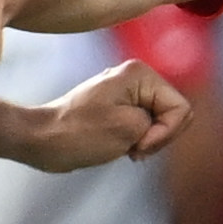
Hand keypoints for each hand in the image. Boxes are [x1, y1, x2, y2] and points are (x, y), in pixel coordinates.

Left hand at [19, 61, 190, 172]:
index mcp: (140, 74)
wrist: (42, 139)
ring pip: (160, 123)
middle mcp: (136, 78)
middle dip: (158, 137)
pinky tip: (122, 148)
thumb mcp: (130, 129)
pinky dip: (137, 141)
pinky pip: (144, 126)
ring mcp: (127, 93)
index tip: (138, 143)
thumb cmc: (81, 133)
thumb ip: (159, 123)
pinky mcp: (118, 109)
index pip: (180, 108)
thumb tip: (158, 123)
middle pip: (173, 114)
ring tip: (125, 149)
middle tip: (133, 148)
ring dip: (147, 141)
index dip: (165, 133)